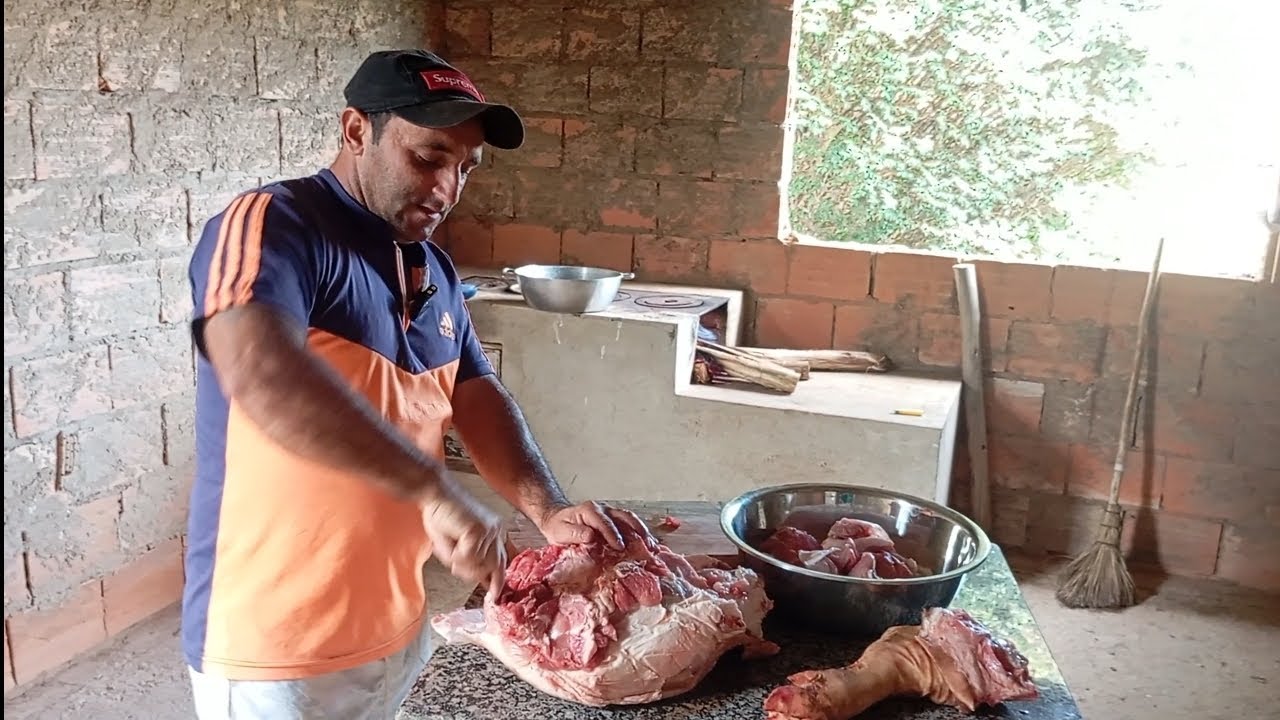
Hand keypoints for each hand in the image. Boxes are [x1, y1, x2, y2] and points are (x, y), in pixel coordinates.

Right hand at [423, 475, 507, 600]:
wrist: (435, 493)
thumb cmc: (441, 516)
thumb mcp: (457, 544)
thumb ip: (470, 561)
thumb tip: (480, 580)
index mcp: (495, 532)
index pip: (502, 562)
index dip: (498, 581)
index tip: (494, 596)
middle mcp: (497, 531)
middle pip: (493, 568)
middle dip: (473, 573)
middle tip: (454, 564)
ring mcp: (490, 530)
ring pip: (479, 565)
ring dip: (460, 563)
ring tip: (449, 546)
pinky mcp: (479, 530)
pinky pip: (468, 558)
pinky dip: (455, 555)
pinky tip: (450, 541)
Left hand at [538, 501, 656, 549]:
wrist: (556, 520)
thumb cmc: (558, 527)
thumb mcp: (560, 531)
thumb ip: (575, 533)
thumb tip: (592, 536)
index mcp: (590, 510)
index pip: (605, 523)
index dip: (613, 535)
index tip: (620, 547)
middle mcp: (603, 509)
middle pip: (624, 516)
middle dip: (637, 530)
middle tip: (647, 544)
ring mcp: (610, 513)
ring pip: (630, 519)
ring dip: (642, 531)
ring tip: (652, 544)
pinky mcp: (614, 519)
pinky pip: (629, 524)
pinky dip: (639, 532)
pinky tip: (647, 543)